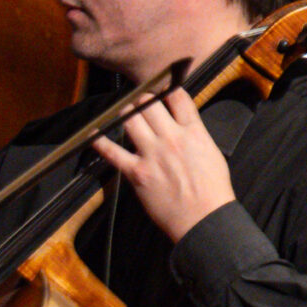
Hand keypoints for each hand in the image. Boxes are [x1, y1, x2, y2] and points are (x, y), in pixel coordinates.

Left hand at [91, 84, 234, 240]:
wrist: (205, 219)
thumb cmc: (213, 191)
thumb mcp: (212, 153)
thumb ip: (195, 134)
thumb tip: (184, 124)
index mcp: (194, 132)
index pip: (177, 97)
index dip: (166, 88)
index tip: (160, 88)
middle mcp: (172, 138)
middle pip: (149, 104)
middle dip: (141, 99)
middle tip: (139, 102)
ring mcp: (152, 154)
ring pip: (130, 119)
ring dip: (124, 112)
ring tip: (123, 113)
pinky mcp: (137, 172)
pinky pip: (112, 152)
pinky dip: (100, 141)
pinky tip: (93, 133)